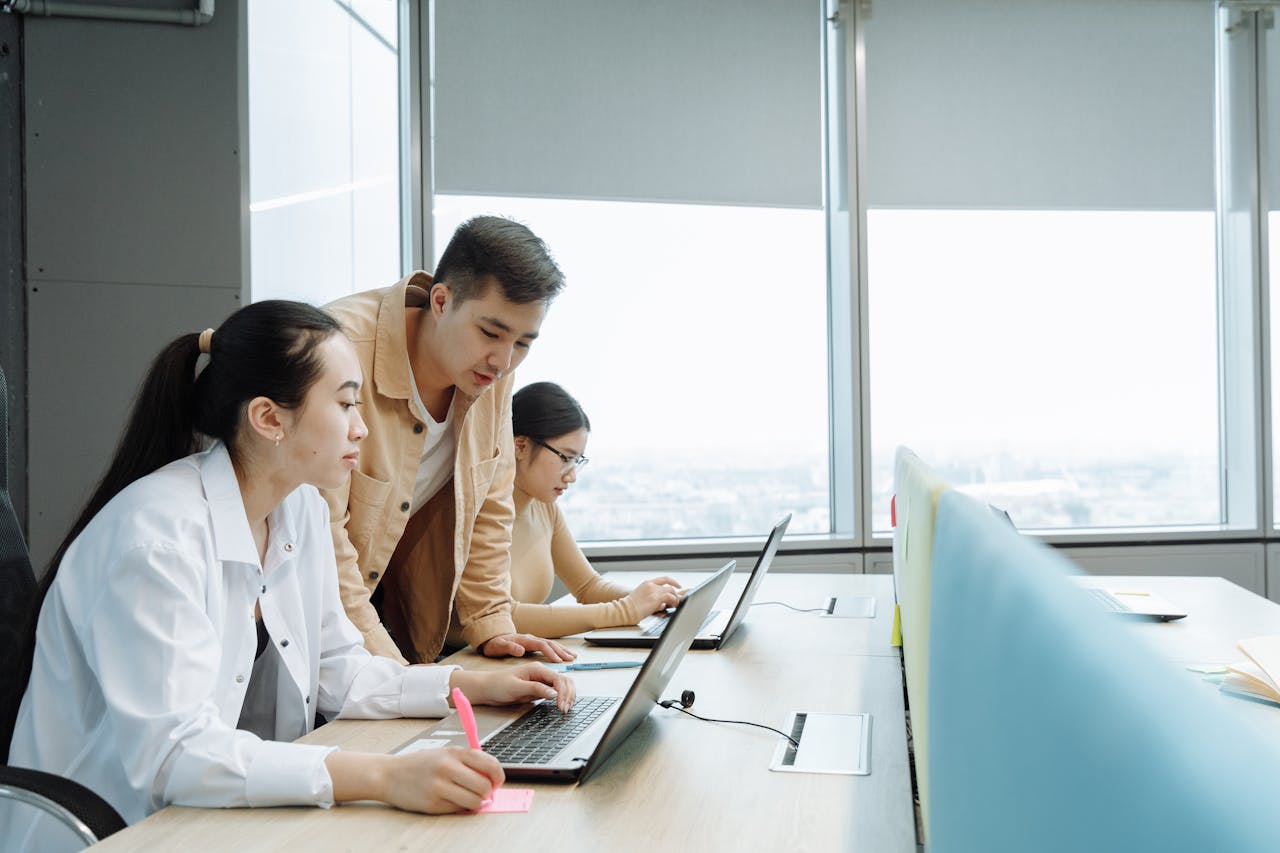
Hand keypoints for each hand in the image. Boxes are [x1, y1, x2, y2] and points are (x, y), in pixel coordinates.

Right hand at [327, 747, 502, 813]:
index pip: (490, 764)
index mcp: (454, 752)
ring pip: (474, 801)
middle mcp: (448, 768)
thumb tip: (491, 778)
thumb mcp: (445, 754)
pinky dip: (459, 807)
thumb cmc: (420, 764)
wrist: (389, 774)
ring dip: (475, 803)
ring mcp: (440, 787)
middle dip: (488, 792)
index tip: (497, 782)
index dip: (499, 776)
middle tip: (482, 793)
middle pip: (484, 786)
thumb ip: (467, 762)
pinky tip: (449, 800)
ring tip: (467, 798)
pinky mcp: (433, 804)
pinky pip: (458, 809)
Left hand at [451, 663, 577, 712]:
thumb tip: (554, 694)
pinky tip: (560, 705)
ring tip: (565, 708)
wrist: (486, 688)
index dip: (563, 693)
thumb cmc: (497, 685)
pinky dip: (561, 698)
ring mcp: (541, 681)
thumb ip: (536, 689)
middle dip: (568, 695)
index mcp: (537, 668)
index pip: (558, 679)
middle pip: (564, 681)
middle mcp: (541, 673)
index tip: (561, 706)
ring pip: (562, 686)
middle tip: (564, 710)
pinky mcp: (538, 688)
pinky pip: (555, 692)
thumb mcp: (516, 688)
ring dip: (567, 696)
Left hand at [480, 632, 576, 662]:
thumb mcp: (498, 647)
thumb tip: (520, 650)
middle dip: (561, 651)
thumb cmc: (495, 645)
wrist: (491, 637)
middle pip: (550, 643)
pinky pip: (549, 646)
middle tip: (571, 659)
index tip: (559, 660)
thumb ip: (509, 647)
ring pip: (551, 644)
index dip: (551, 653)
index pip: (541, 645)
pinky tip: (564, 654)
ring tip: (573, 656)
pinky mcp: (533, 644)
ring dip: (562, 650)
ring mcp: (533, 640)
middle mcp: (531, 639)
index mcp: (524, 640)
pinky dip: (558, 650)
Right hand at [625, 576, 685, 615]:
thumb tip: (661, 603)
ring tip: (675, 604)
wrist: (626, 609)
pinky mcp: (656, 598)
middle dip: (675, 594)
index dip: (673, 582)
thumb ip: (652, 596)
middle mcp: (651, 585)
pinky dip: (674, 601)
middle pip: (669, 587)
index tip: (678, 586)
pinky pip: (670, 597)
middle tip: (677, 600)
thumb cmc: (630, 607)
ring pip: (671, 592)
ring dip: (675, 599)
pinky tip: (673, 605)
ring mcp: (654, 591)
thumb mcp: (641, 597)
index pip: (664, 579)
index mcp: (647, 583)